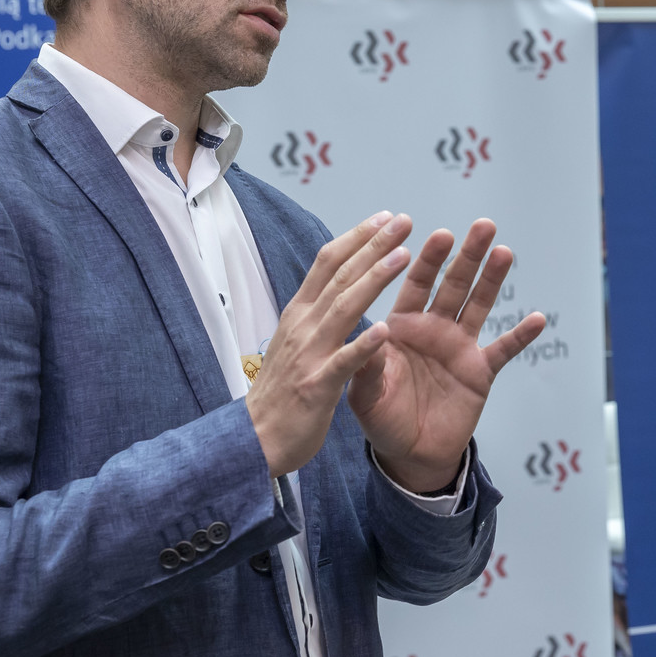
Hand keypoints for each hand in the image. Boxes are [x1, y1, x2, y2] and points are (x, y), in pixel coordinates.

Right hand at [246, 211, 413, 476]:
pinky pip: (344, 362)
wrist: (252, 439)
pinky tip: (385, 330)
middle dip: (372, 244)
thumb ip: (314, 313)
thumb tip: (335, 283)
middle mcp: (303, 325)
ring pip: (344, 308)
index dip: (356, 237)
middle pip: (339, 275)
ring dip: (374, 279)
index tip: (384, 217)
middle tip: (402, 219)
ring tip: (404, 256)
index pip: (327, 263)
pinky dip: (364, 345)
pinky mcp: (317, 386)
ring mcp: (309, 354)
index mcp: (299, 313)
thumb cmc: (280, 391)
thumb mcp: (294, 341)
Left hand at [347, 219, 546, 493]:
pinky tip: (538, 319)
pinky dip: (520, 336)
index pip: (416, 284)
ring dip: (492, 280)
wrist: (409, 454)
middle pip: (454, 284)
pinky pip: (503, 350)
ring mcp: (460, 347)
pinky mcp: (480, 372)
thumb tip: (372, 332)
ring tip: (504, 251)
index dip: (428, 259)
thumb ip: (369, 363)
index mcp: (403, 326)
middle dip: (467, 255)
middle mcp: (434, 329)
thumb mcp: (365, 392)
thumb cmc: (382, 418)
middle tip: (482, 225)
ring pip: (479, 306)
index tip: (439, 234)